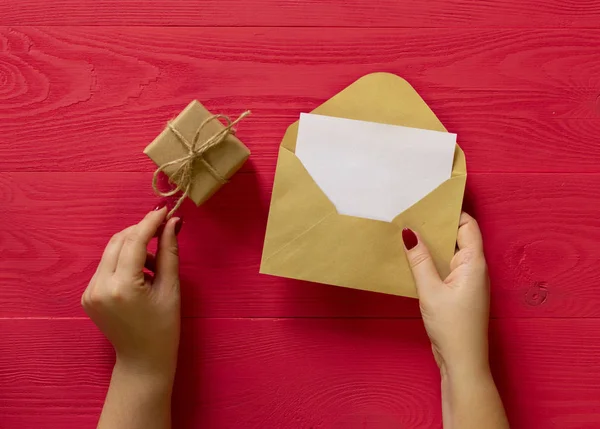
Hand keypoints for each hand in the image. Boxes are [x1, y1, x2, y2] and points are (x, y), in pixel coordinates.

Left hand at [82, 206, 181, 380]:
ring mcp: (89, 291)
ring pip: (111, 251)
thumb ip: (169, 252)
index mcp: (122, 286)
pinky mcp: (87, 294)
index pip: (134, 241)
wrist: (142, 360)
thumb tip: (173, 222)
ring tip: (156, 261)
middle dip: (141, 231)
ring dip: (134, 246)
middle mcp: (99, 286)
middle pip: (118, 241)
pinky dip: (124, 260)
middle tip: (164, 229)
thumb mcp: (171, 288)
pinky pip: (106, 265)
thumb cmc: (164, 327)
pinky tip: (142, 272)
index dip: (150, 222)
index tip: (166, 210)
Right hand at [403, 212, 489, 377]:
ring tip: (408, 233)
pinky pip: (445, 268)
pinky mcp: (458, 292)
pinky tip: (413, 260)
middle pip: (457, 237)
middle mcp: (474, 268)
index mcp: (473, 263)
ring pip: (449, 253)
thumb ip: (419, 260)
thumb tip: (409, 232)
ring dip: (431, 245)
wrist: (462, 362)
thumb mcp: (431, 291)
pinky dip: (431, 261)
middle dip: (436, 227)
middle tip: (412, 216)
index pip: (467, 226)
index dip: (451, 212)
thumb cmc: (452, 327)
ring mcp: (466, 280)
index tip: (429, 203)